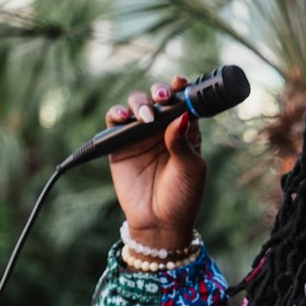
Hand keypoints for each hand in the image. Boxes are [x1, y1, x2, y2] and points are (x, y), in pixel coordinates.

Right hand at [105, 76, 205, 250]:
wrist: (159, 223)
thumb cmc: (182, 196)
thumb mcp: (190, 169)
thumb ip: (183, 142)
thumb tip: (181, 116)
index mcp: (184, 130)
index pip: (183, 102)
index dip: (181, 88)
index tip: (180, 82)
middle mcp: (161, 128)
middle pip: (157, 98)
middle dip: (159, 92)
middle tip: (162, 97)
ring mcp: (139, 135)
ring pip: (136, 105)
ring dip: (139, 103)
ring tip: (144, 115)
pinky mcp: (119, 145)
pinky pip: (114, 122)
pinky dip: (116, 114)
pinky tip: (122, 117)